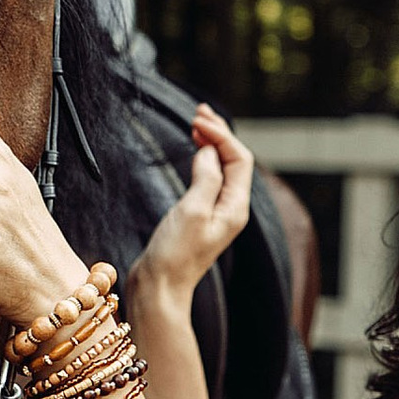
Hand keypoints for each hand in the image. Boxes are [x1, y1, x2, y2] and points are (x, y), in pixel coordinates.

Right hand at [130, 106, 254, 316]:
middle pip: (234, 161)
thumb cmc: (174, 254)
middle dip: (219, 134)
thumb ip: (206, 178)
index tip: (196, 121)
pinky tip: (195, 150)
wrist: (159, 286)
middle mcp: (231, 209)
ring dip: (211, 144)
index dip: (220, 135)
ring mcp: (216, 213)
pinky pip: (209, 179)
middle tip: (199, 112)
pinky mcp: (200, 216)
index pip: (239, 159)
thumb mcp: (192, 211)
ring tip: (196, 123)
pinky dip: (203, 159)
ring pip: (222, 168)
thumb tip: (209, 151)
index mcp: (235, 207)